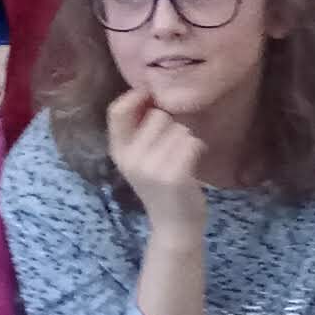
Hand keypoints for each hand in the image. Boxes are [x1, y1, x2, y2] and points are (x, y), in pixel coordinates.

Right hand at [106, 90, 209, 230]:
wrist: (174, 225)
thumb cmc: (161, 184)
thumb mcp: (139, 157)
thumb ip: (138, 128)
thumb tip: (146, 89)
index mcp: (118, 151)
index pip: (117, 111)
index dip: (135, 96)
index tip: (150, 96)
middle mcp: (131, 158)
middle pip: (158, 115)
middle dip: (172, 125)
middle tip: (171, 149)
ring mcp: (151, 168)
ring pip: (179, 128)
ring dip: (186, 139)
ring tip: (181, 160)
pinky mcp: (174, 175)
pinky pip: (192, 142)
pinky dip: (197, 149)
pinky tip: (192, 164)